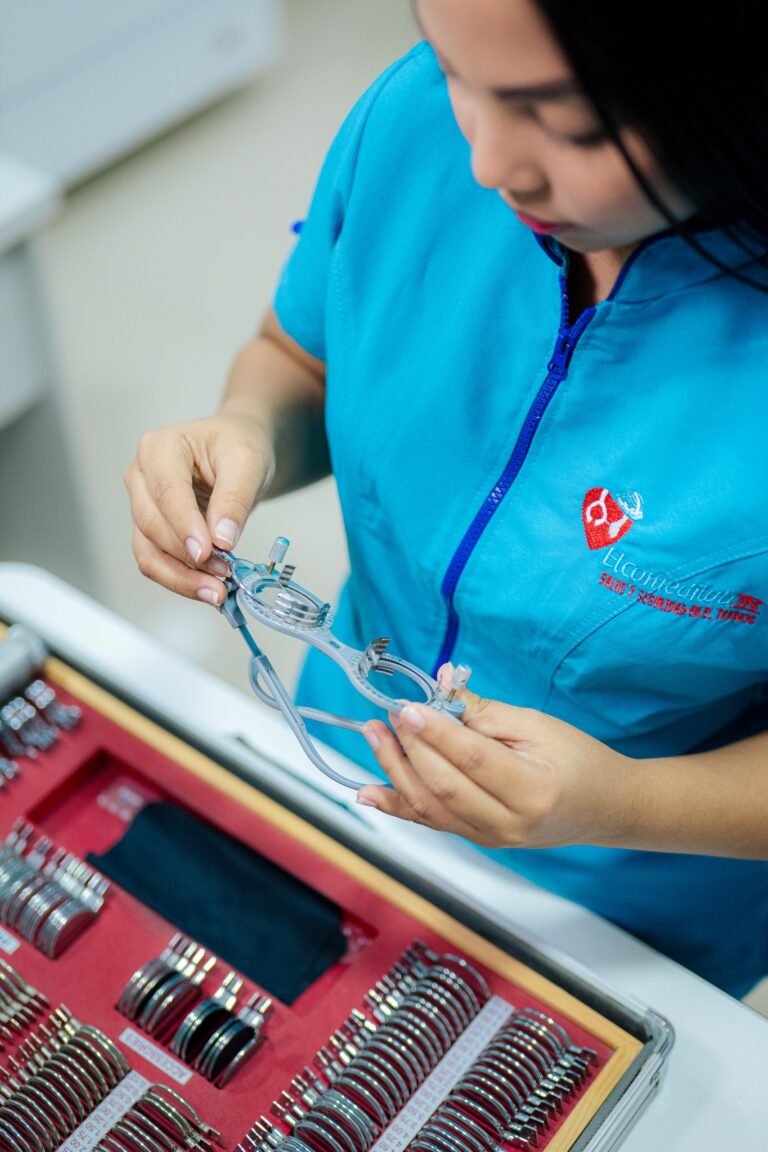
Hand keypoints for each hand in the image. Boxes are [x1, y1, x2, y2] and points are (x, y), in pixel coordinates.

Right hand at [125, 413, 273, 603]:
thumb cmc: (238, 446)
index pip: (167, 492)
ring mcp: (142, 505)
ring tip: (216, 591)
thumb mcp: (247, 462)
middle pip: (152, 525)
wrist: (239, 453)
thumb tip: (222, 538)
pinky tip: (206, 589)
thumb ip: (234, 499)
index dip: (184, 526)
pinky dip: (181, 580)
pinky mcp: (151, 530)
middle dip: (187, 556)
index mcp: (159, 448)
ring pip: (148, 551)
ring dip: (181, 577)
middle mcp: (141, 476)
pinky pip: (157, 562)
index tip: (206, 552)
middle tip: (223, 574)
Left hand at [357, 668, 631, 849]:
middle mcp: (508, 823)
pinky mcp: (478, 839)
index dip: (436, 733)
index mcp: (532, 790)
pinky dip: (396, 805)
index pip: (473, 760)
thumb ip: (484, 711)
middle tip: (389, 714)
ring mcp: (491, 837)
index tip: (409, 706)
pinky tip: (367, 791)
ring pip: (430, 807)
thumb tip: (441, 686)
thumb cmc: (580, 760)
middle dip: (410, 747)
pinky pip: (431, 822)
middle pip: (444, 786)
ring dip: (395, 770)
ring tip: (375, 735)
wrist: (606, 808)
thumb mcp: (538, 725)